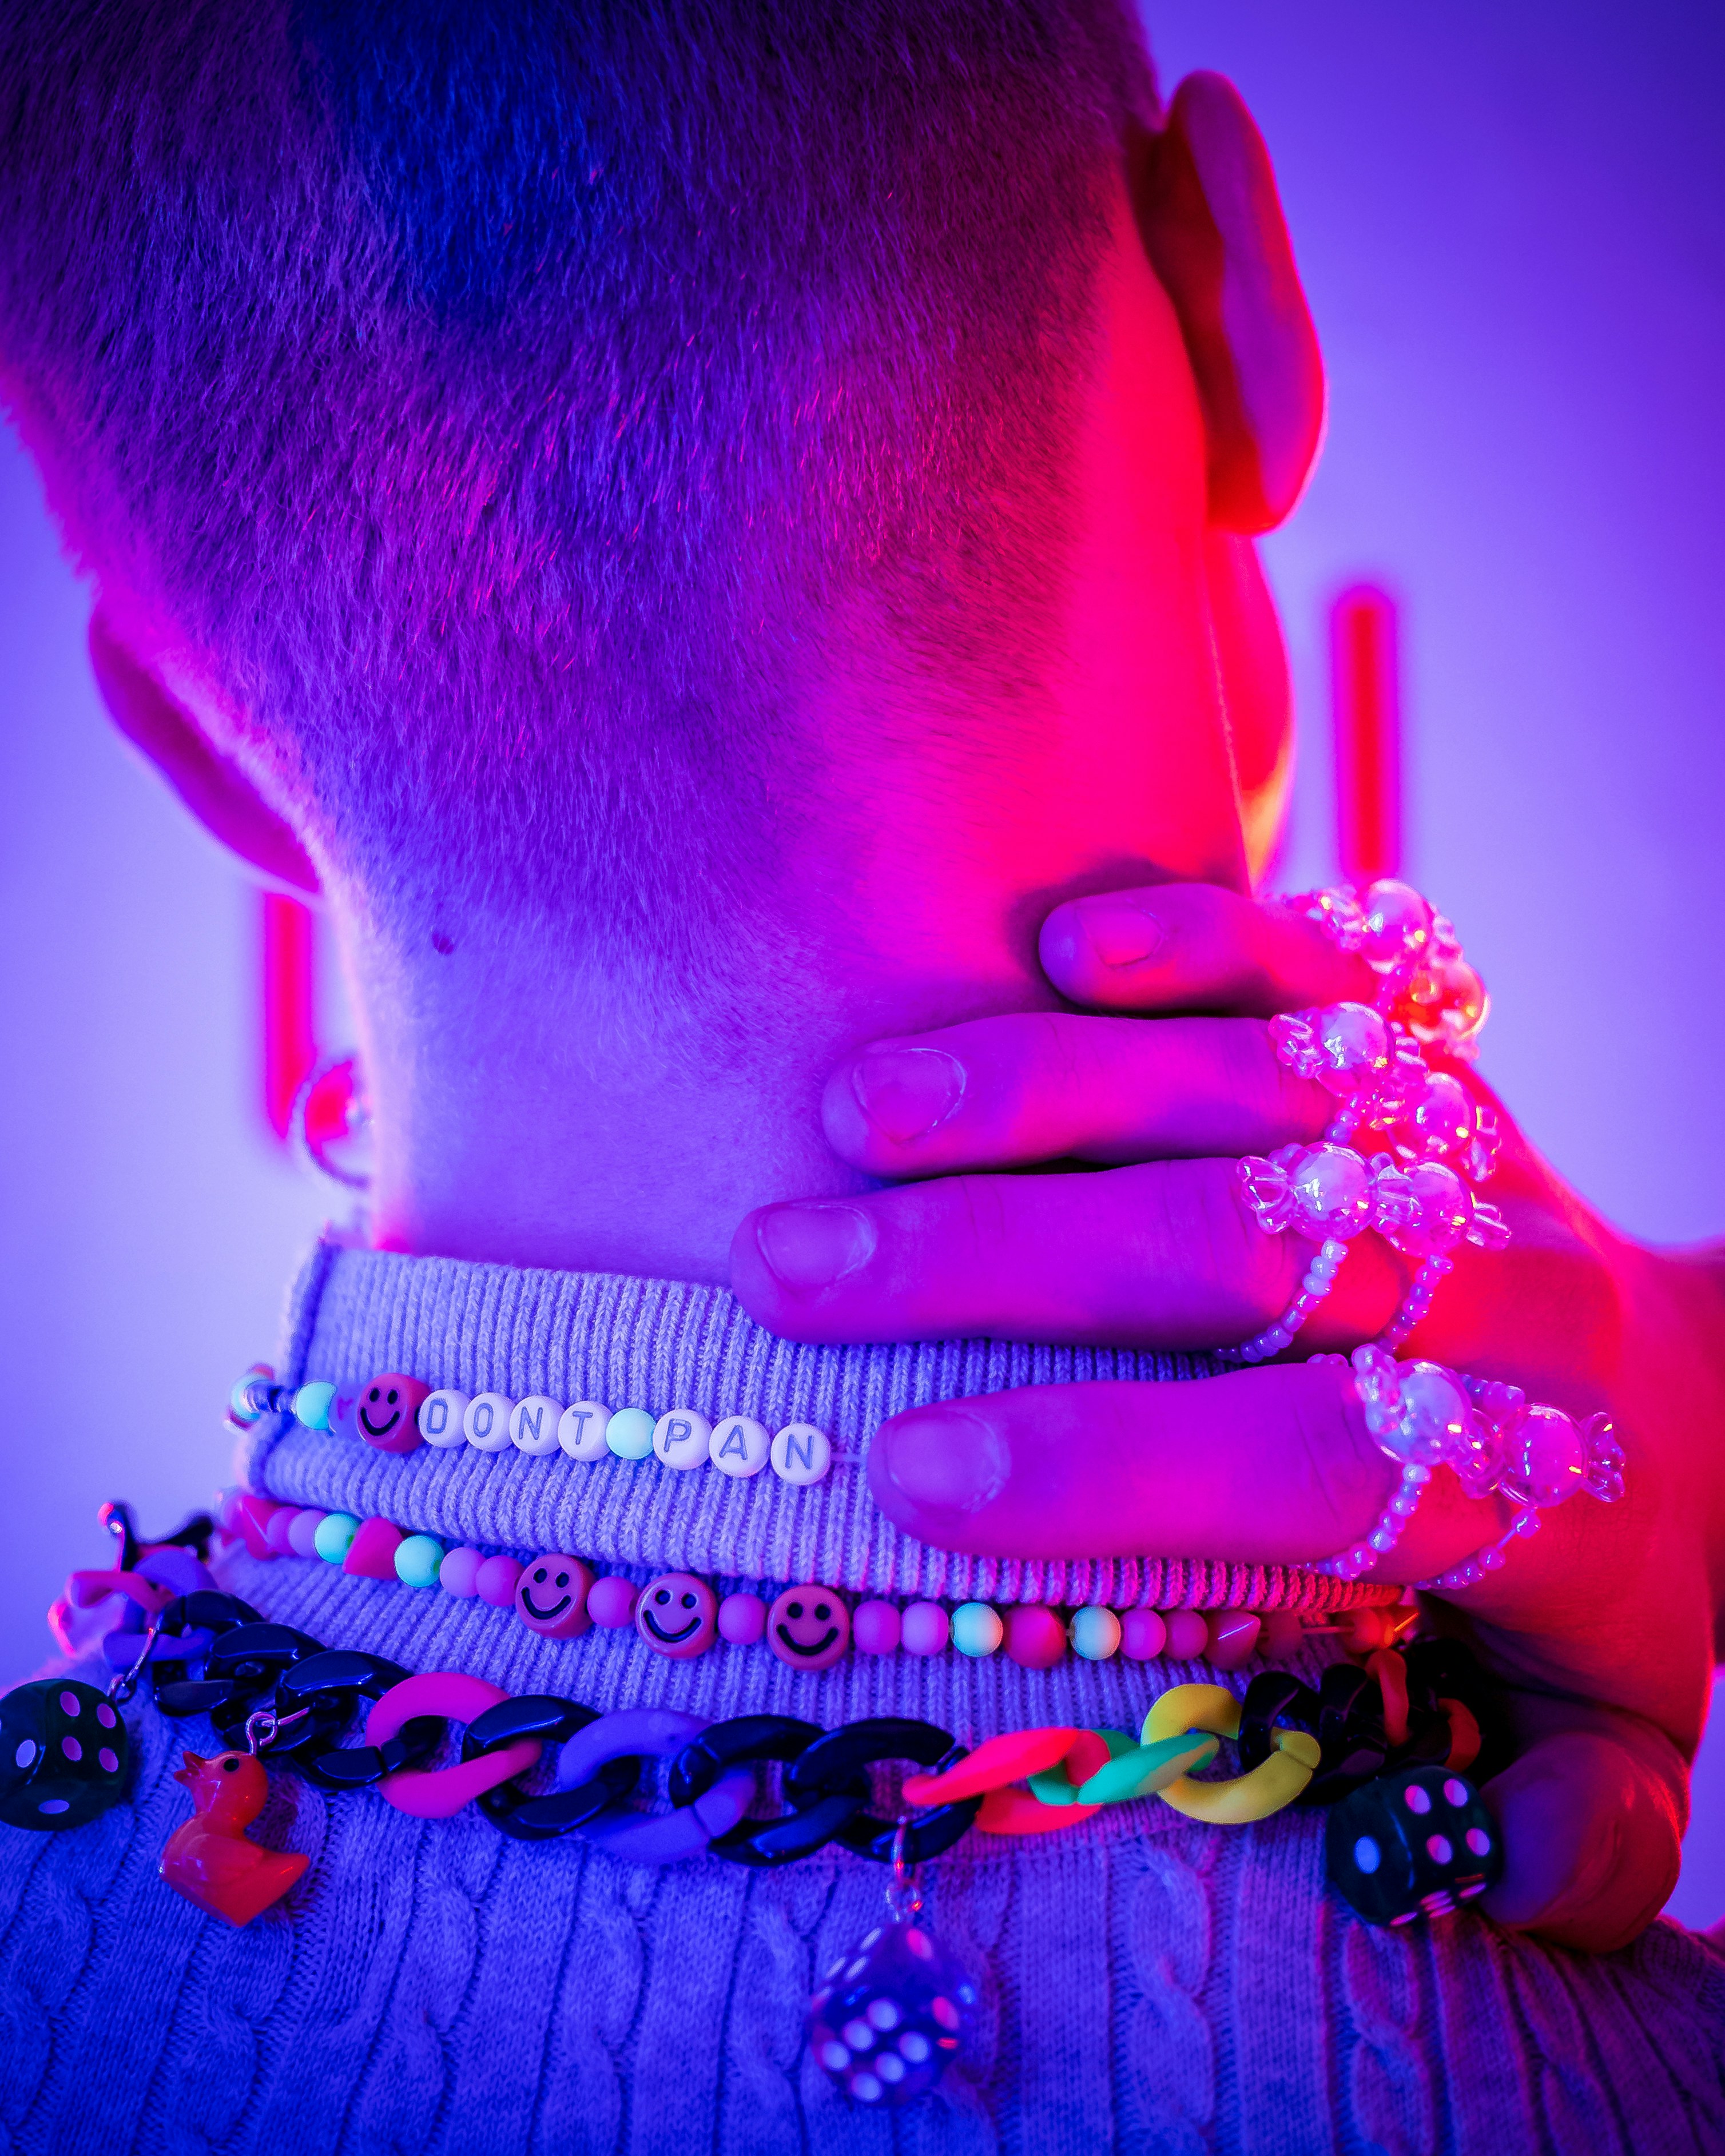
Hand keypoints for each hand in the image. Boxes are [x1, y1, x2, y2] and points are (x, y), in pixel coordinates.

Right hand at [730, 881, 1724, 1949]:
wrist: (1681, 1392)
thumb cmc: (1574, 1584)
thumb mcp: (1607, 1737)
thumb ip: (1574, 1824)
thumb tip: (1489, 1878)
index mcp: (1543, 1482)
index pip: (1323, 1463)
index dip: (1119, 1462)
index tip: (916, 1470)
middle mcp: (1507, 1291)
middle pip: (1247, 1248)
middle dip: (1002, 1256)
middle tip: (792, 1268)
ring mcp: (1464, 1146)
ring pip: (1251, 1086)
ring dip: (1041, 1085)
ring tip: (851, 1110)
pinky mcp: (1426, 1049)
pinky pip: (1315, 963)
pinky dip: (1196, 938)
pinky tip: (1061, 947)